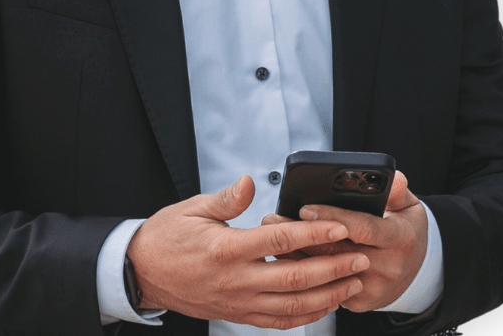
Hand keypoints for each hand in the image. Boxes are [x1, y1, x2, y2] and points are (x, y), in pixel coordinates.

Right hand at [126, 174, 370, 328]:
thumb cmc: (167, 236)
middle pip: (295, 279)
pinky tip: (322, 307)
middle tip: (361, 258)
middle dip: (333, 270)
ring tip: (352, 284)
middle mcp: (236, 280)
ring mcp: (237, 302)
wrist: (142, 273)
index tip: (339, 227)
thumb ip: (227, 198)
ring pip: (291, 307)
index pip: (280, 241)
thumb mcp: (193, 208)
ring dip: (326, 297)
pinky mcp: (236, 314)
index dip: (313, 235)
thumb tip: (250, 182)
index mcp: (227, 249)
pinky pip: (276, 322)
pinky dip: (303, 317)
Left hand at [261, 171, 426, 312]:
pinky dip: (305, 272)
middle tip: (272, 219)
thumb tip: (392, 178)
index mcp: (400, 238)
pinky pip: (327, 287)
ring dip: (296, 253)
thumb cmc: (405, 230)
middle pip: (337, 251)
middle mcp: (389, 266)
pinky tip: (285, 257)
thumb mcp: (409, 206)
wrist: (417, 271)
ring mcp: (374, 288)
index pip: (362, 227)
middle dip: (301, 234)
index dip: (332, 218)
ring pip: (327, 271)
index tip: (304, 208)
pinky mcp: (360, 302)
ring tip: (271, 235)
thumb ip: (397, 191)